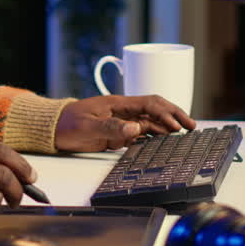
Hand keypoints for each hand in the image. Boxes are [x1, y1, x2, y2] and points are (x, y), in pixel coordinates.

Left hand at [55, 95, 195, 152]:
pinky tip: (164, 141)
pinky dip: (155, 136)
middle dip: (175, 116)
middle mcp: (123, 111)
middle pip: (155, 110)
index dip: (166, 113)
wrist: (52, 128)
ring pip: (151, 122)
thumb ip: (111, 128)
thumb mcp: (87, 127)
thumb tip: (136, 129)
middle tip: (192, 126)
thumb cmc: (67, 124)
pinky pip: (141, 133)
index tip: (178, 125)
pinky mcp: (118, 133)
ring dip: (167, 127)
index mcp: (118, 104)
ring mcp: (122, 122)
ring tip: (184, 135)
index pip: (149, 103)